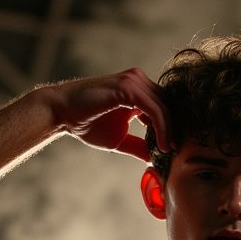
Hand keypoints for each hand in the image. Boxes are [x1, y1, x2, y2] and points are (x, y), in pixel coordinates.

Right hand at [53, 69, 170, 161]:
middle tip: (178, 152)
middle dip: (177, 129)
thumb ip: (138, 145)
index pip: (166, 105)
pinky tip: (162, 144)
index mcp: (138, 90)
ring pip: (164, 106)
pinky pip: (154, 108)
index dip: (174, 127)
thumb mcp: (119, 139)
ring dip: (171, 131)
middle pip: (170, 104)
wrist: (62, 113)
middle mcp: (138, 81)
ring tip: (169, 151)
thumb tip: (153, 159)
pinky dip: (161, 127)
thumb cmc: (86, 123)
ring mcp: (133, 81)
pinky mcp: (127, 87)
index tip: (175, 149)